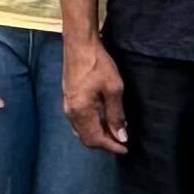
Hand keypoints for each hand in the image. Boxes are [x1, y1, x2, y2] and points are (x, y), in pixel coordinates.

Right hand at [63, 35, 129, 156]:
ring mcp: (68, 106)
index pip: (95, 139)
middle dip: (104, 143)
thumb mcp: (113, 89)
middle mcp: (70, 113)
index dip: (111, 146)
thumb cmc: (97, 64)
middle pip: (86, 139)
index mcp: (80, 112)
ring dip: (98, 135)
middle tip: (122, 142)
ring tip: (115, 131)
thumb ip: (116, 115)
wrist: (79, 45)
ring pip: (82, 131)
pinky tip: (104, 119)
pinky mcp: (68, 99)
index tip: (125, 148)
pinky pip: (79, 122)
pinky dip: (92, 126)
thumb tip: (121, 136)